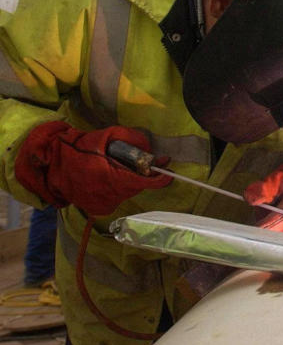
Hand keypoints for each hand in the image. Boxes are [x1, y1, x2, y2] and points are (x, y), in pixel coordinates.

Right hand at [14, 121, 171, 215]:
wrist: (52, 165)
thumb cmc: (79, 148)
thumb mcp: (107, 135)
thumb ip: (132, 139)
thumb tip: (150, 149)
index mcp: (111, 179)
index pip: (144, 183)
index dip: (159, 178)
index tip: (169, 170)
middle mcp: (109, 197)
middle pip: (137, 186)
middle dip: (141, 174)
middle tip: (137, 160)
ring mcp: (103, 205)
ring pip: (127, 191)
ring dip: (128, 180)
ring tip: (113, 167)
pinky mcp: (98, 209)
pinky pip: (117, 196)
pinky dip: (117, 187)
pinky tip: (106, 177)